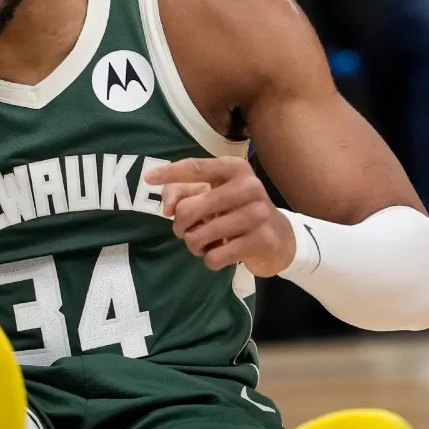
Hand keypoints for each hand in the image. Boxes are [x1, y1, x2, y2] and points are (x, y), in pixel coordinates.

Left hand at [144, 156, 298, 275]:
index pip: (196, 168)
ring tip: (206, 244)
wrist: (280, 237)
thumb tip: (168, 208)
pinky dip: (211, 260)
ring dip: (195, 245)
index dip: (170, 173)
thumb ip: (184, 192)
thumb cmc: (238, 211)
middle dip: (180, 225)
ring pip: (200, 236)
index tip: (148, 178)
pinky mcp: (261, 240)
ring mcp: (258, 214)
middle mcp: (249, 187)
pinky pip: (216, 257)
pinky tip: (221, 253)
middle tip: (187, 231)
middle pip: (190, 208)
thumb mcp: (214, 195)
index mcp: (235, 169)